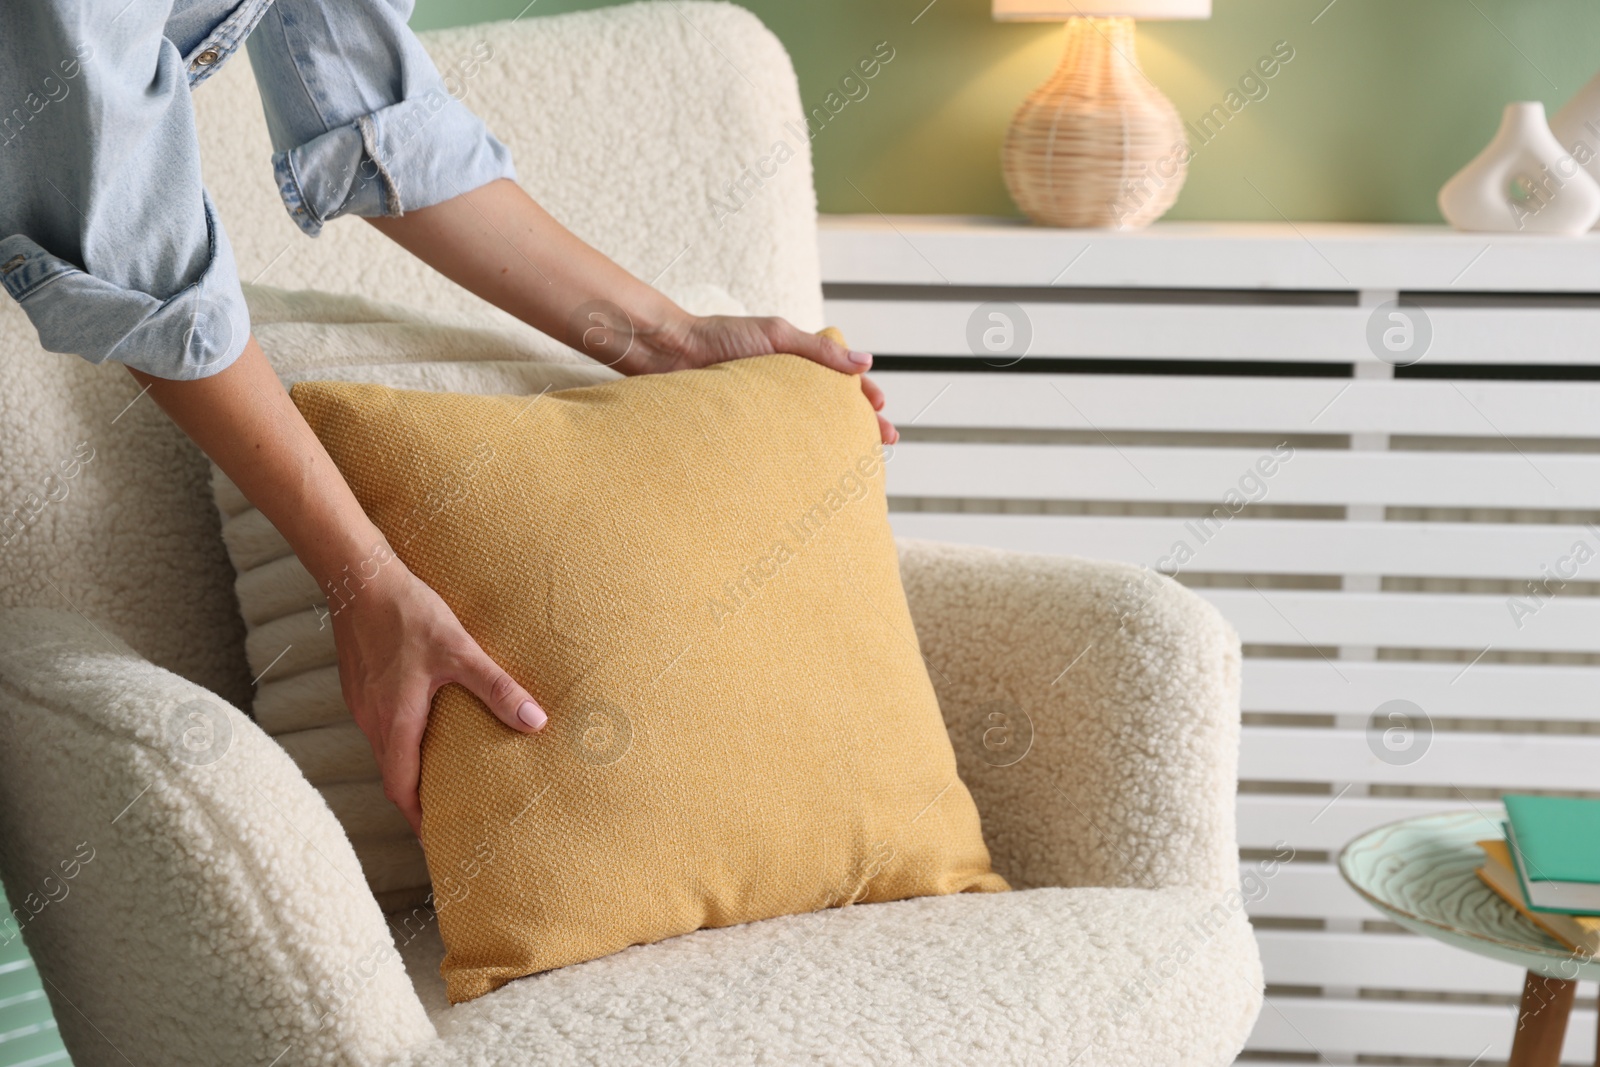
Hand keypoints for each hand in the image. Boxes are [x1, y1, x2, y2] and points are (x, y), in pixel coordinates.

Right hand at [328, 553, 545, 835]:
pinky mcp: (360, 685)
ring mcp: (362, 703)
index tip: (440, 840)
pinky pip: (380, 726)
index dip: (420, 818)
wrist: (359, 577)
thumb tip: (535, 722)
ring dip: (410, 768)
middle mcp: (372, 720)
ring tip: (442, 775)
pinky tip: (425, 727)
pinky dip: (401, 739)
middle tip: (448, 815)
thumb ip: (498, 688)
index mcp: (394, 722)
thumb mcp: (461, 650)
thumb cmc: (408, 613)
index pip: (402, 789)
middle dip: (418, 800)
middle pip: (393, 776)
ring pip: (386, 750)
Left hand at [628, 314, 897, 444]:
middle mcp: (782, 388)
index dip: (863, 396)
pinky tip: (807, 475)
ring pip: (806, 430)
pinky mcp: (744, 431)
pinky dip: (795, 459)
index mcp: (794, 362)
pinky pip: (775, 446)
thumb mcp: (775, 336)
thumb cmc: (717, 338)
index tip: (882, 411)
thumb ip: (819, 350)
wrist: (668, 354)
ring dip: (831, 445)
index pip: (840, 380)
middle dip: (859, 425)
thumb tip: (865, 361)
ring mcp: (764, 411)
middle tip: (883, 444)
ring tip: (851, 464)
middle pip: (830, 409)